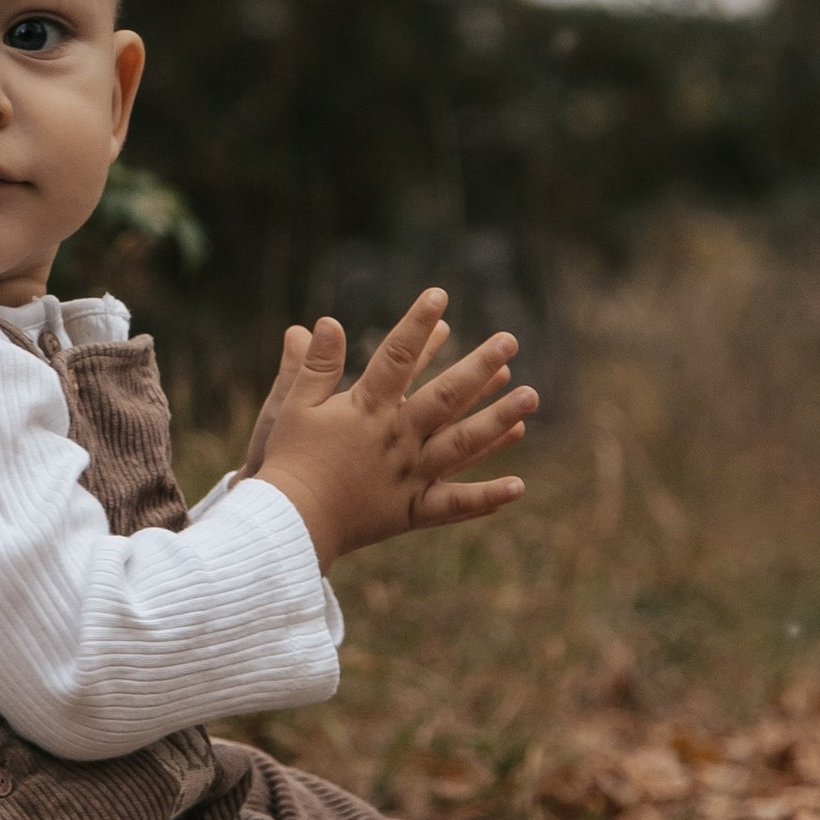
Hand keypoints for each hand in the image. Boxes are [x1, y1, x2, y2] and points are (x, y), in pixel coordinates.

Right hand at [247, 288, 532, 567]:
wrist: (288, 524)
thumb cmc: (289, 461)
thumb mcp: (293, 406)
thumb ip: (314, 365)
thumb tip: (326, 321)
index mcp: (366, 410)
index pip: (396, 357)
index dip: (417, 325)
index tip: (439, 295)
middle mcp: (396, 439)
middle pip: (445, 397)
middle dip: (478, 366)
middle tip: (510, 341)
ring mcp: (409, 475)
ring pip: (462, 444)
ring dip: (498, 420)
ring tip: (530, 396)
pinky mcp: (413, 511)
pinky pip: (455, 504)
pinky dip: (486, 497)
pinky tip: (519, 486)